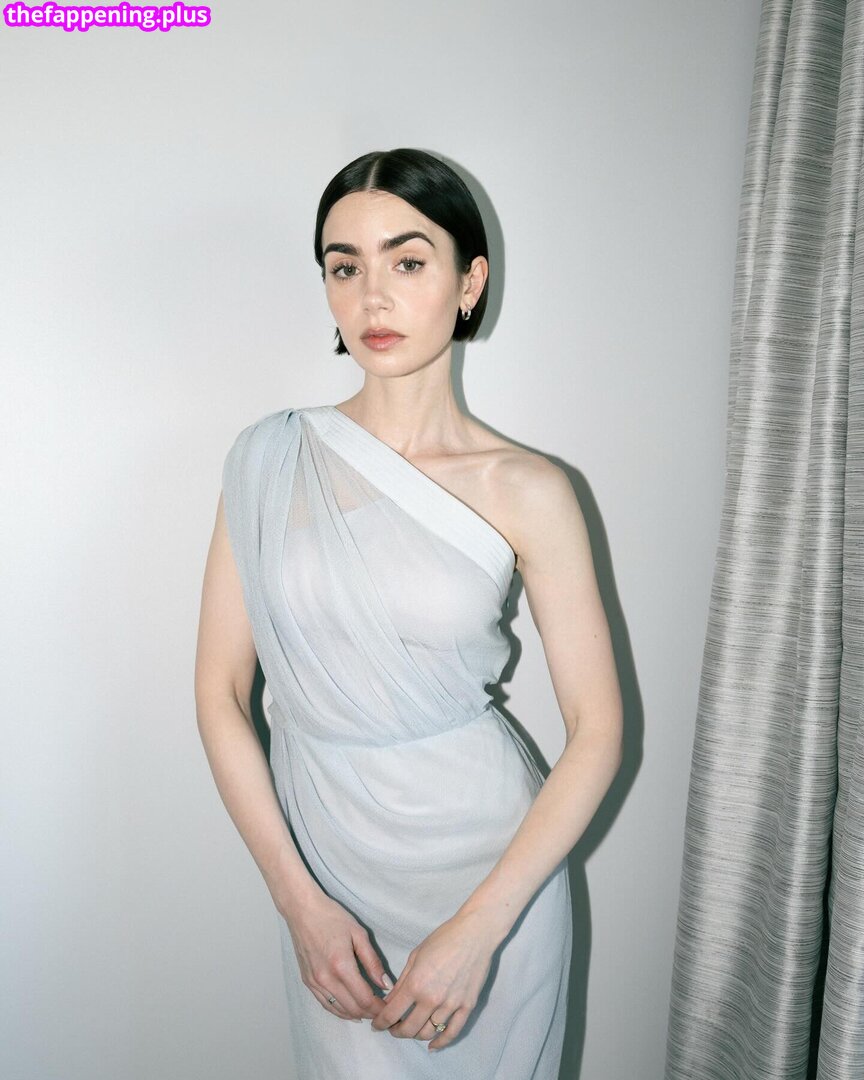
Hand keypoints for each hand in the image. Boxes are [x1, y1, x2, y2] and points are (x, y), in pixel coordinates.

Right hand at [284, 892, 390, 1022]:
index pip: (364, 998)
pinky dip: (339, 1011)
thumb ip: (373, 962)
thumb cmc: (332, 917)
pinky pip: (325, 1004)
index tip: (389, 1007)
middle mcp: (326, 979)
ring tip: (369, 1010)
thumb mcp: (359, 934)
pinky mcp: (307, 981)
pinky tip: (350, 1010)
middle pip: (352, 1008)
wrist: (303, 911)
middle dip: (370, 1013)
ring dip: (356, 1014)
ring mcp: (314, 982)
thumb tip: (386, 984)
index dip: (379, 1007)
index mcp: (342, 966)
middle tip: (382, 1009)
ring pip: (338, 1010)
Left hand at [370, 910, 498, 1050]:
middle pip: (409, 1029)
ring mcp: (450, 1005)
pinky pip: (452, 1033)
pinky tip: (432, 1045)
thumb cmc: (443, 939)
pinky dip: (440, 1043)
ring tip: (411, 1030)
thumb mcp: (415, 956)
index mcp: (415, 983)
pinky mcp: (467, 1007)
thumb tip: (389, 1001)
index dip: (380, 1023)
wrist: (474, 934)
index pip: (392, 1013)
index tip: (377, 1025)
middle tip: (393, 1028)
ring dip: (416, 1035)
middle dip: (397, 1032)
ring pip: (428, 1033)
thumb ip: (402, 981)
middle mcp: (431, 999)